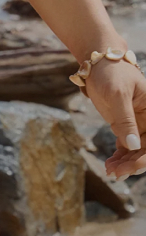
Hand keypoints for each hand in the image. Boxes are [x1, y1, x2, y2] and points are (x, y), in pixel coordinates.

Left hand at [85, 57, 145, 180]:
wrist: (97, 62)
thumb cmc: (111, 72)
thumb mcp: (117, 94)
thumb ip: (125, 119)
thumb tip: (134, 146)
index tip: (132, 167)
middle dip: (133, 164)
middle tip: (115, 173)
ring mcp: (136, 124)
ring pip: (136, 152)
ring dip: (125, 164)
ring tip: (109, 170)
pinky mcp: (124, 125)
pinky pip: (125, 147)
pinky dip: (118, 157)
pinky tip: (109, 165)